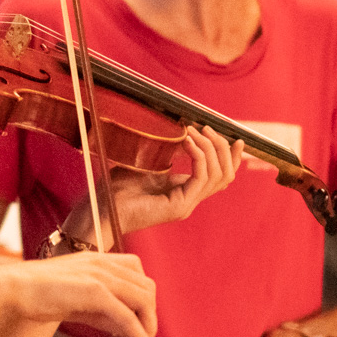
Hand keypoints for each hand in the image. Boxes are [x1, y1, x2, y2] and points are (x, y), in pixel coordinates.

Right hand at [0, 251, 158, 336]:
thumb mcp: (78, 300)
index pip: (138, 272)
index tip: (138, 320)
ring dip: (149, 325)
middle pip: (147, 286)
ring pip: (144, 300)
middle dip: (150, 314)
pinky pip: (128, 316)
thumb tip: (128, 330)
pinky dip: (141, 335)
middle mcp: (104, 262)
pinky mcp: (95, 292)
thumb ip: (103, 311)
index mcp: (99, 259)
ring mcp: (101, 275)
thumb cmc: (39, 294)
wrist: (12, 289)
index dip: (144, 297)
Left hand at [65, 127, 243, 239]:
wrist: (101, 209)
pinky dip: (198, 155)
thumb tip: (179, 133)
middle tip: (205, 127)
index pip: (220, 177)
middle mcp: (189, 200)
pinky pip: (202, 177)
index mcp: (184, 192)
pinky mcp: (179, 206)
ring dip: (209, 147)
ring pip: (218, 174)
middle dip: (221, 147)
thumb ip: (165, 153)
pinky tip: (186, 141)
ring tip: (193, 131)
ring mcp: (186, 205)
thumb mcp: (145, 164)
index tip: (236, 138)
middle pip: (225, 174)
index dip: (232, 158)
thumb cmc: (115, 188)